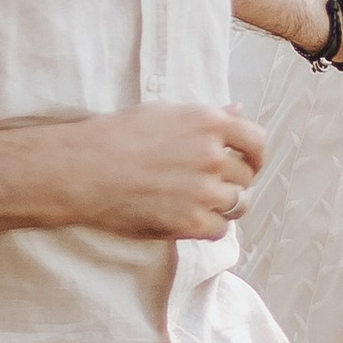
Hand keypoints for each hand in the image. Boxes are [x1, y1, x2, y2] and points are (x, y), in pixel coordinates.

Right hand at [50, 103, 268, 240]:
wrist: (85, 170)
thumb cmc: (118, 137)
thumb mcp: (165, 114)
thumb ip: (207, 117)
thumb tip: (238, 112)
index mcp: (209, 123)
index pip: (257, 141)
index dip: (256, 155)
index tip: (250, 163)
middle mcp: (212, 156)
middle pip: (246, 176)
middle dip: (233, 180)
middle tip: (209, 184)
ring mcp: (204, 191)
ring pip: (238, 204)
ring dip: (224, 204)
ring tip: (200, 202)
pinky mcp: (190, 221)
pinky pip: (220, 229)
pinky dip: (210, 226)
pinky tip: (191, 218)